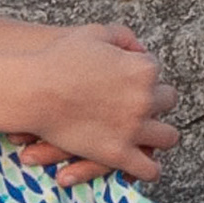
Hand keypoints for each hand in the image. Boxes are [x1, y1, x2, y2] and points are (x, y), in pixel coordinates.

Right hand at [15, 23, 178, 185]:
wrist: (35, 91)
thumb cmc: (60, 59)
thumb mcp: (94, 33)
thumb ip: (122, 36)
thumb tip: (138, 48)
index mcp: (142, 68)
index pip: (156, 69)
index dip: (142, 73)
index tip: (130, 78)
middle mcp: (145, 98)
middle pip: (168, 100)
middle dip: (157, 100)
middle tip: (142, 104)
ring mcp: (134, 128)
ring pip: (168, 136)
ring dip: (160, 133)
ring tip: (151, 134)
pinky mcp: (119, 154)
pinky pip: (150, 169)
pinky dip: (149, 168)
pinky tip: (143, 163)